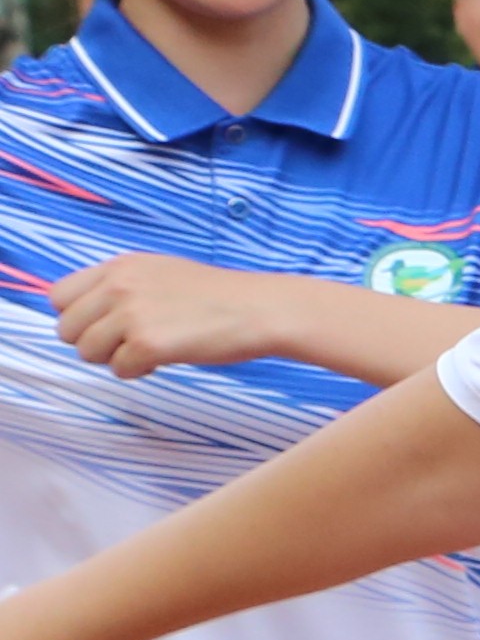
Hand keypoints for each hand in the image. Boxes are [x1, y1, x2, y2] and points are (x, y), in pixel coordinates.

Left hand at [51, 254, 291, 378]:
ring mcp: (131, 314)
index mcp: (119, 267)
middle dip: (93, 343)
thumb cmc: (219, 297)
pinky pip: (119, 370)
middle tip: (127, 345)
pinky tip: (164, 360)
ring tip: (148, 352)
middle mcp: (118, 287)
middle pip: (67, 329)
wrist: (260, 309)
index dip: (78, 318)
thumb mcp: (161, 273)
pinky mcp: (147, 344)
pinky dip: (139, 372)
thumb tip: (89, 313)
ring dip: (115, 359)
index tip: (105, 327)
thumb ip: (121, 286)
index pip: (59, 297)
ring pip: (88, 352)